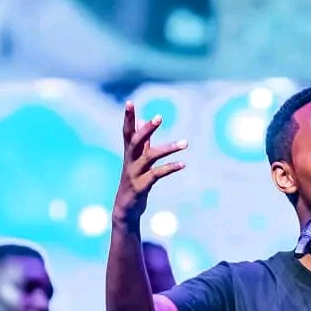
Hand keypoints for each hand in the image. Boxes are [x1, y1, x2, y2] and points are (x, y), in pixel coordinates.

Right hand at [113, 103, 187, 227]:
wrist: (125, 208)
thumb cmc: (133, 181)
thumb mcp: (136, 160)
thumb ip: (141, 142)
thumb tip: (142, 121)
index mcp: (129, 153)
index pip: (127, 132)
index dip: (128, 118)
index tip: (130, 102)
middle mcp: (129, 161)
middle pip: (136, 141)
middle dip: (147, 129)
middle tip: (159, 117)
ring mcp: (134, 174)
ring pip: (150, 157)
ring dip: (168, 149)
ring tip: (185, 143)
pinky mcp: (141, 186)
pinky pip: (157, 174)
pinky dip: (170, 168)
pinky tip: (183, 164)